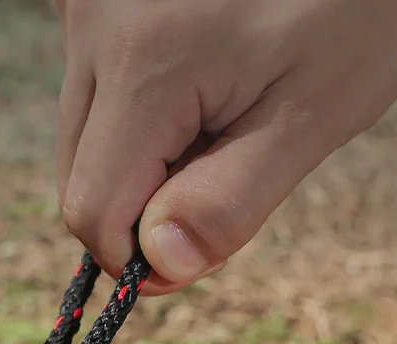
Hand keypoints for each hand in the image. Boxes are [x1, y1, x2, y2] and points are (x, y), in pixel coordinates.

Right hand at [55, 0, 396, 284]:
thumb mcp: (318, 108)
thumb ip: (233, 199)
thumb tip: (160, 264)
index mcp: (144, 64)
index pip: (92, 211)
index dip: (138, 256)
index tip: (199, 251)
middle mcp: (92, 28)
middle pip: (78, 181)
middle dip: (142, 206)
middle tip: (222, 171)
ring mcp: (85, 8)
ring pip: (80, 141)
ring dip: (139, 161)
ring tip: (216, 114)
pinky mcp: (93, 1)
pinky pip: (93, 95)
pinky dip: (136, 117)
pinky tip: (195, 81)